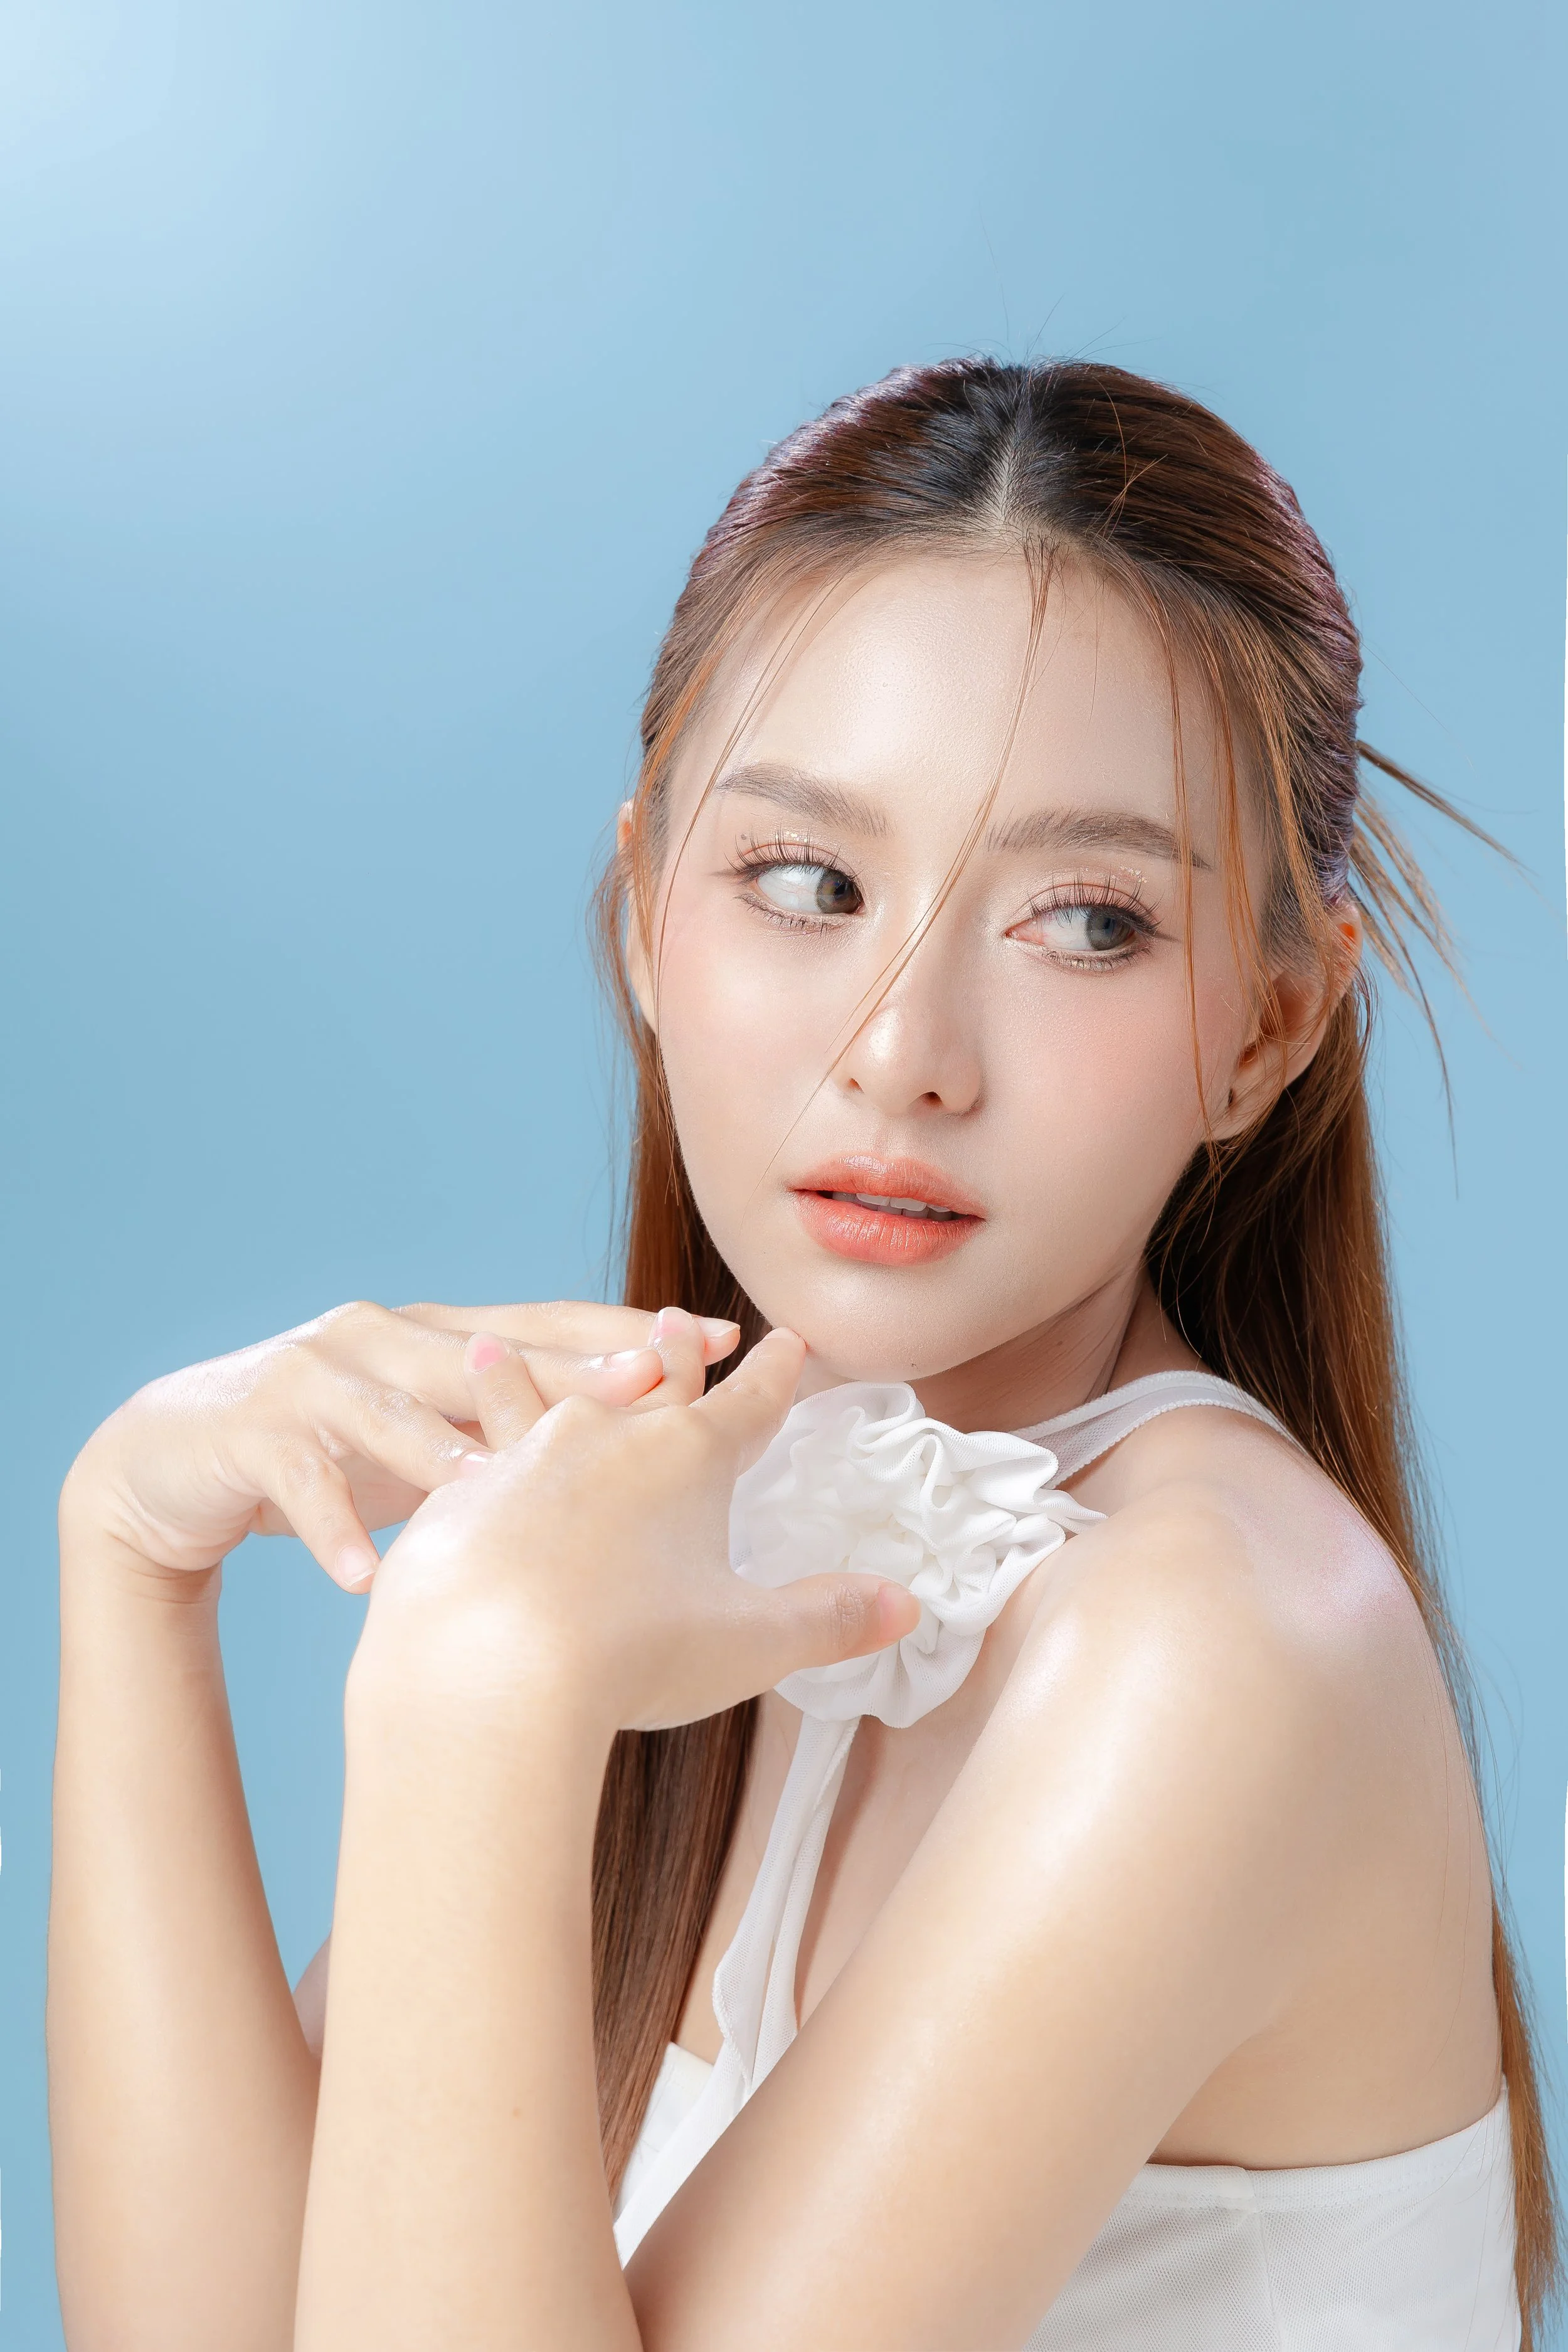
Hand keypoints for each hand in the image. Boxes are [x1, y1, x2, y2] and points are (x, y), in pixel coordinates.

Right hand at [61, 1298, 740, 1590]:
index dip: (629, 1332)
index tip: (719, 1340)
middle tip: (650, 1388)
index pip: (547, 1326)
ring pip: (390, 1409)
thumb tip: (647, 1454)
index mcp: (437, 1334)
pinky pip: (301, 1480)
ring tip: (506, 1490)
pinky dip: (334, 1526)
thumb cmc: (333, 1449)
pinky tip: (369, 1578)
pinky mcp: (250, 1432)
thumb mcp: (430, 1437)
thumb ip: (512, 1434)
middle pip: (487, 1352)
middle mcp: (382, 1338)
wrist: (177, 1462)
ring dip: (446, 1451)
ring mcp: (312, 1378)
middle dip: (569, 1369)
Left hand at [351, 1309, 920, 1736]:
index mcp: (686, 1458)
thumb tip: (905, 1606)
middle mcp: (604, 1437)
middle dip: (667, 1354)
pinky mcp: (456, 1497)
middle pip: (646, 1383)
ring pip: (529, 1400)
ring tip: (492, 1346)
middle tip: (672, 1322)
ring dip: (518, 1375)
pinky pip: (461, 1465)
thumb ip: (831, 1620)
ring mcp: (522, 1459)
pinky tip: (440, 1467)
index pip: (746, 1403)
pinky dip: (456, 1458)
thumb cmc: (631, 1653)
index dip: (774, 1375)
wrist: (485, 1663)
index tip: (788, 1341)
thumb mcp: (752, 1643)